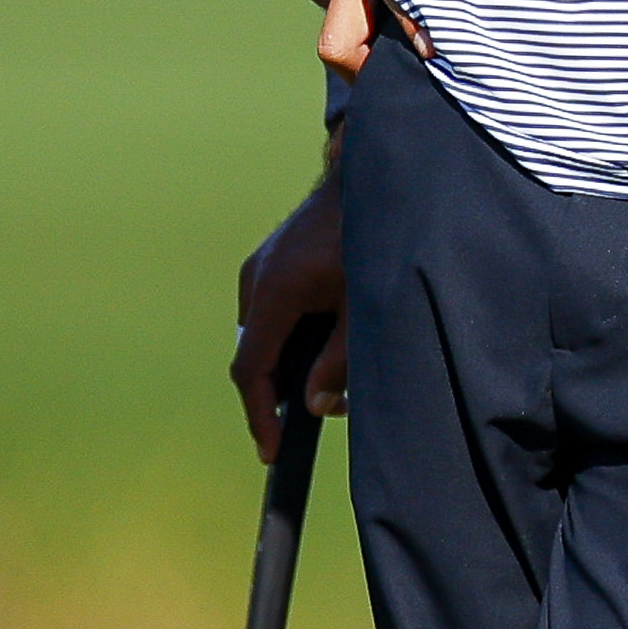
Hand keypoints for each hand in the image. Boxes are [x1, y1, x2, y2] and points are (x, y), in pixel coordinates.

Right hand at [232, 171, 347, 464]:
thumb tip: (318, 406)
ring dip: (291, 364)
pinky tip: (329, 342)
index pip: (252, 371)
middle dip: (282, 393)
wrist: (373, 176)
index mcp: (275, 292)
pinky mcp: (275, 259)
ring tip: (333, 380)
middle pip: (256, 355)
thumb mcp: (367, 309)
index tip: (271, 452)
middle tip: (317, 415)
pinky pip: (274, 311)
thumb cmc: (375, 237)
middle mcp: (258, 278)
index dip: (260, 417)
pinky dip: (294, 337)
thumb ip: (342, 363)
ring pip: (266, 334)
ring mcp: (262, 265)